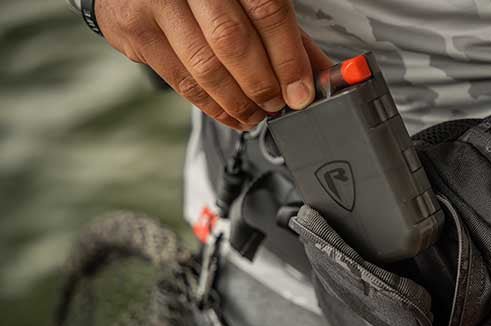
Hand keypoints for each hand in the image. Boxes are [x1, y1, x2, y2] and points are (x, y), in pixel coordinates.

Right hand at [95, 0, 331, 130]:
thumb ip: (284, 33)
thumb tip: (319, 75)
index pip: (266, 11)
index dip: (288, 58)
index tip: (301, 91)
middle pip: (232, 42)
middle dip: (261, 84)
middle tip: (277, 104)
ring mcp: (156, 3)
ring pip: (204, 68)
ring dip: (238, 102)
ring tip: (256, 115)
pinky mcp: (135, 32)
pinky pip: (181, 81)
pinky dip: (212, 106)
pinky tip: (232, 113)